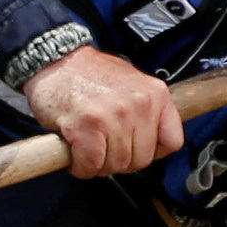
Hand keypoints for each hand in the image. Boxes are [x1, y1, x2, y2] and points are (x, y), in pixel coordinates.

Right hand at [25, 46, 184, 179]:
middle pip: (141, 159)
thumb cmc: (88, 73)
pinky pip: (91, 165)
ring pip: (116, 165)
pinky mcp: (86, 128)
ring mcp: (113, 117)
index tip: (137, 149)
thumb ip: (146, 110)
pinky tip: (76, 154)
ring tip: (89, 148)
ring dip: (99, 164)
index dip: (152, 152)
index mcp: (155, 93)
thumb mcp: (132, 83)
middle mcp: (139, 104)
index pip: (172, 141)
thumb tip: (151, 140)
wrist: (54, 60)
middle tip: (105, 149)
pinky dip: (81, 167)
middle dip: (121, 161)